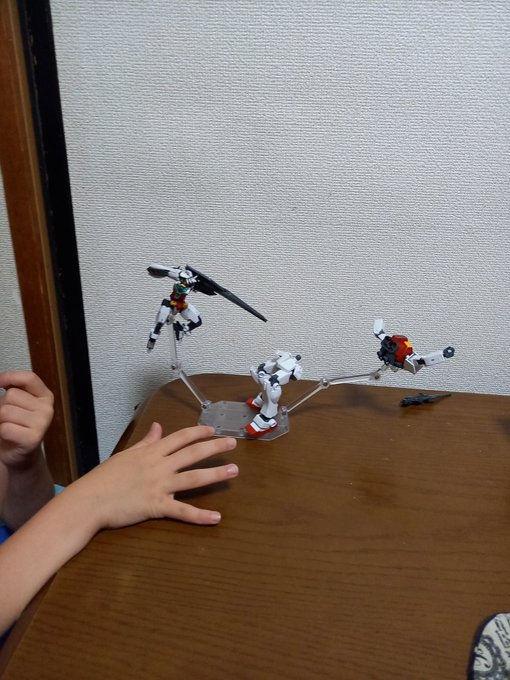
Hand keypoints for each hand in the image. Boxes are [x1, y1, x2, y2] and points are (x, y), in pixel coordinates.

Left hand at [0, 371, 53, 466]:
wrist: (16, 453)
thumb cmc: (14, 425)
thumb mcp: (16, 403)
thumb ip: (12, 388)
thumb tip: (0, 379)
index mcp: (45, 395)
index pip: (28, 378)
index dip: (10, 376)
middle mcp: (47, 408)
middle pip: (11, 395)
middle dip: (2, 405)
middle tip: (8, 417)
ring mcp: (42, 423)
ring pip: (6, 411)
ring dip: (0, 420)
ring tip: (8, 426)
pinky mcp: (33, 438)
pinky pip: (6, 428)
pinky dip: (2, 432)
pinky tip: (10, 436)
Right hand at [72, 424, 237, 528]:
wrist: (90, 500)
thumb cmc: (105, 477)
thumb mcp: (127, 454)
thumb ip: (146, 442)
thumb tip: (158, 426)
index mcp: (152, 452)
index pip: (180, 437)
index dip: (198, 432)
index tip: (212, 429)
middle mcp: (159, 466)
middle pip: (192, 453)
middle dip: (215, 447)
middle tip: (233, 443)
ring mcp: (159, 486)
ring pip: (193, 478)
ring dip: (216, 474)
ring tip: (234, 471)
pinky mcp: (157, 506)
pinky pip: (182, 511)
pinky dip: (200, 516)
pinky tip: (216, 518)